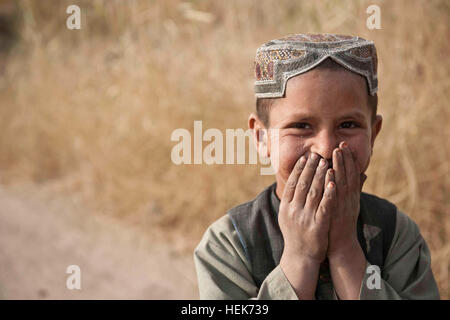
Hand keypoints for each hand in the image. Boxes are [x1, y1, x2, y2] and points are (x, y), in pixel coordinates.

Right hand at [279, 152, 335, 263]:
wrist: (300, 257)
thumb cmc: (295, 234)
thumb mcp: (286, 216)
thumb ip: (289, 199)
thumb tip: (290, 181)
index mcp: (286, 207)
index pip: (292, 183)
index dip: (299, 169)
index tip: (305, 157)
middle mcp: (294, 211)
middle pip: (303, 184)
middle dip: (310, 168)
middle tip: (317, 155)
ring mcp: (305, 218)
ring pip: (313, 192)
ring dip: (320, 176)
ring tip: (326, 163)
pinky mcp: (317, 226)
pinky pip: (324, 206)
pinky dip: (328, 193)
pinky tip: (333, 182)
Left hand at [327, 141, 365, 256]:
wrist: (340, 245)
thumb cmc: (341, 222)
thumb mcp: (350, 203)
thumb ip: (356, 188)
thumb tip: (363, 172)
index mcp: (352, 196)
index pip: (352, 173)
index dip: (350, 159)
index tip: (345, 144)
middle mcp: (349, 199)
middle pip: (349, 175)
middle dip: (345, 159)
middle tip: (341, 143)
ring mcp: (343, 206)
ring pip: (343, 183)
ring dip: (340, 167)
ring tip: (336, 152)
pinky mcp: (335, 213)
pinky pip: (335, 196)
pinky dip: (333, 185)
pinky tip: (330, 174)